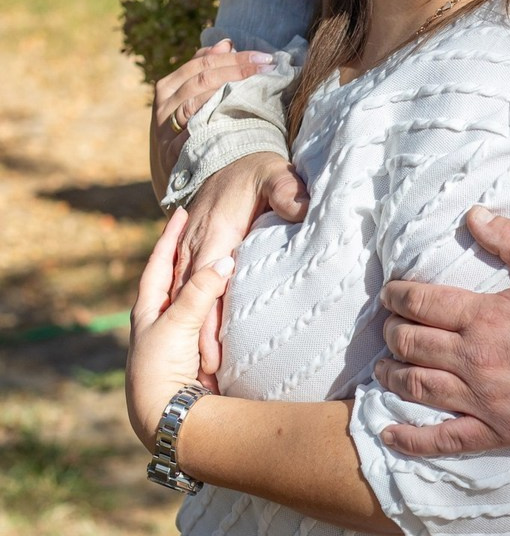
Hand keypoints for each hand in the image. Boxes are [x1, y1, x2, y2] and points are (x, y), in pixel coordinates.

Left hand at [127, 208, 233, 448]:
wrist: (168, 414)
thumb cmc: (162, 368)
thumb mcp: (177, 324)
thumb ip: (200, 292)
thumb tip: (224, 260)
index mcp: (148, 309)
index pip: (159, 263)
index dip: (169, 237)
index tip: (180, 211)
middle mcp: (162, 320)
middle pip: (176, 278)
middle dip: (186, 254)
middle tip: (199, 228)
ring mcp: (181, 337)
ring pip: (196, 299)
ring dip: (208, 279)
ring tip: (223, 256)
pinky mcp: (199, 352)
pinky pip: (213, 320)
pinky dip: (223, 305)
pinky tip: (235, 299)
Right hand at [149, 39, 276, 195]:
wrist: (174, 188)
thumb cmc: (189, 138)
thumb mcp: (189, 104)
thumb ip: (203, 74)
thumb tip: (225, 42)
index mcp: (168, 91)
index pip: (202, 65)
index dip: (234, 59)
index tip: (265, 58)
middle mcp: (164, 110)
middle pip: (200, 81)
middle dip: (237, 69)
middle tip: (269, 66)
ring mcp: (166, 134)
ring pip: (195, 103)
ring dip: (230, 91)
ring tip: (262, 85)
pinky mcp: (174, 157)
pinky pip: (196, 136)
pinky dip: (217, 123)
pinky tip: (242, 117)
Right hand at [174, 151, 309, 375]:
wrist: (229, 156)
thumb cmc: (258, 171)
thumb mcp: (275, 173)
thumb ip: (288, 190)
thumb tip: (301, 209)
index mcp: (217, 231)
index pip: (209, 284)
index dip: (208, 322)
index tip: (213, 356)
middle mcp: (196, 244)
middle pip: (190, 300)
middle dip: (195, 340)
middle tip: (206, 379)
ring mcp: (188, 250)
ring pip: (181, 298)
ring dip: (187, 334)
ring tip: (201, 374)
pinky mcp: (190, 254)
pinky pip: (183, 289)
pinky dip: (187, 317)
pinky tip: (197, 346)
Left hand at [375, 206, 509, 456]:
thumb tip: (472, 215)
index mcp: (486, 317)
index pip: (422, 303)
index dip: (397, 296)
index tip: (390, 294)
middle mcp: (476, 359)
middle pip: (411, 344)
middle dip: (392, 332)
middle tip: (390, 327)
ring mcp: (483, 399)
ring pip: (417, 387)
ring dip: (391, 375)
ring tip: (384, 367)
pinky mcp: (495, 430)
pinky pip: (443, 439)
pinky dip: (411, 439)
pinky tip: (389, 434)